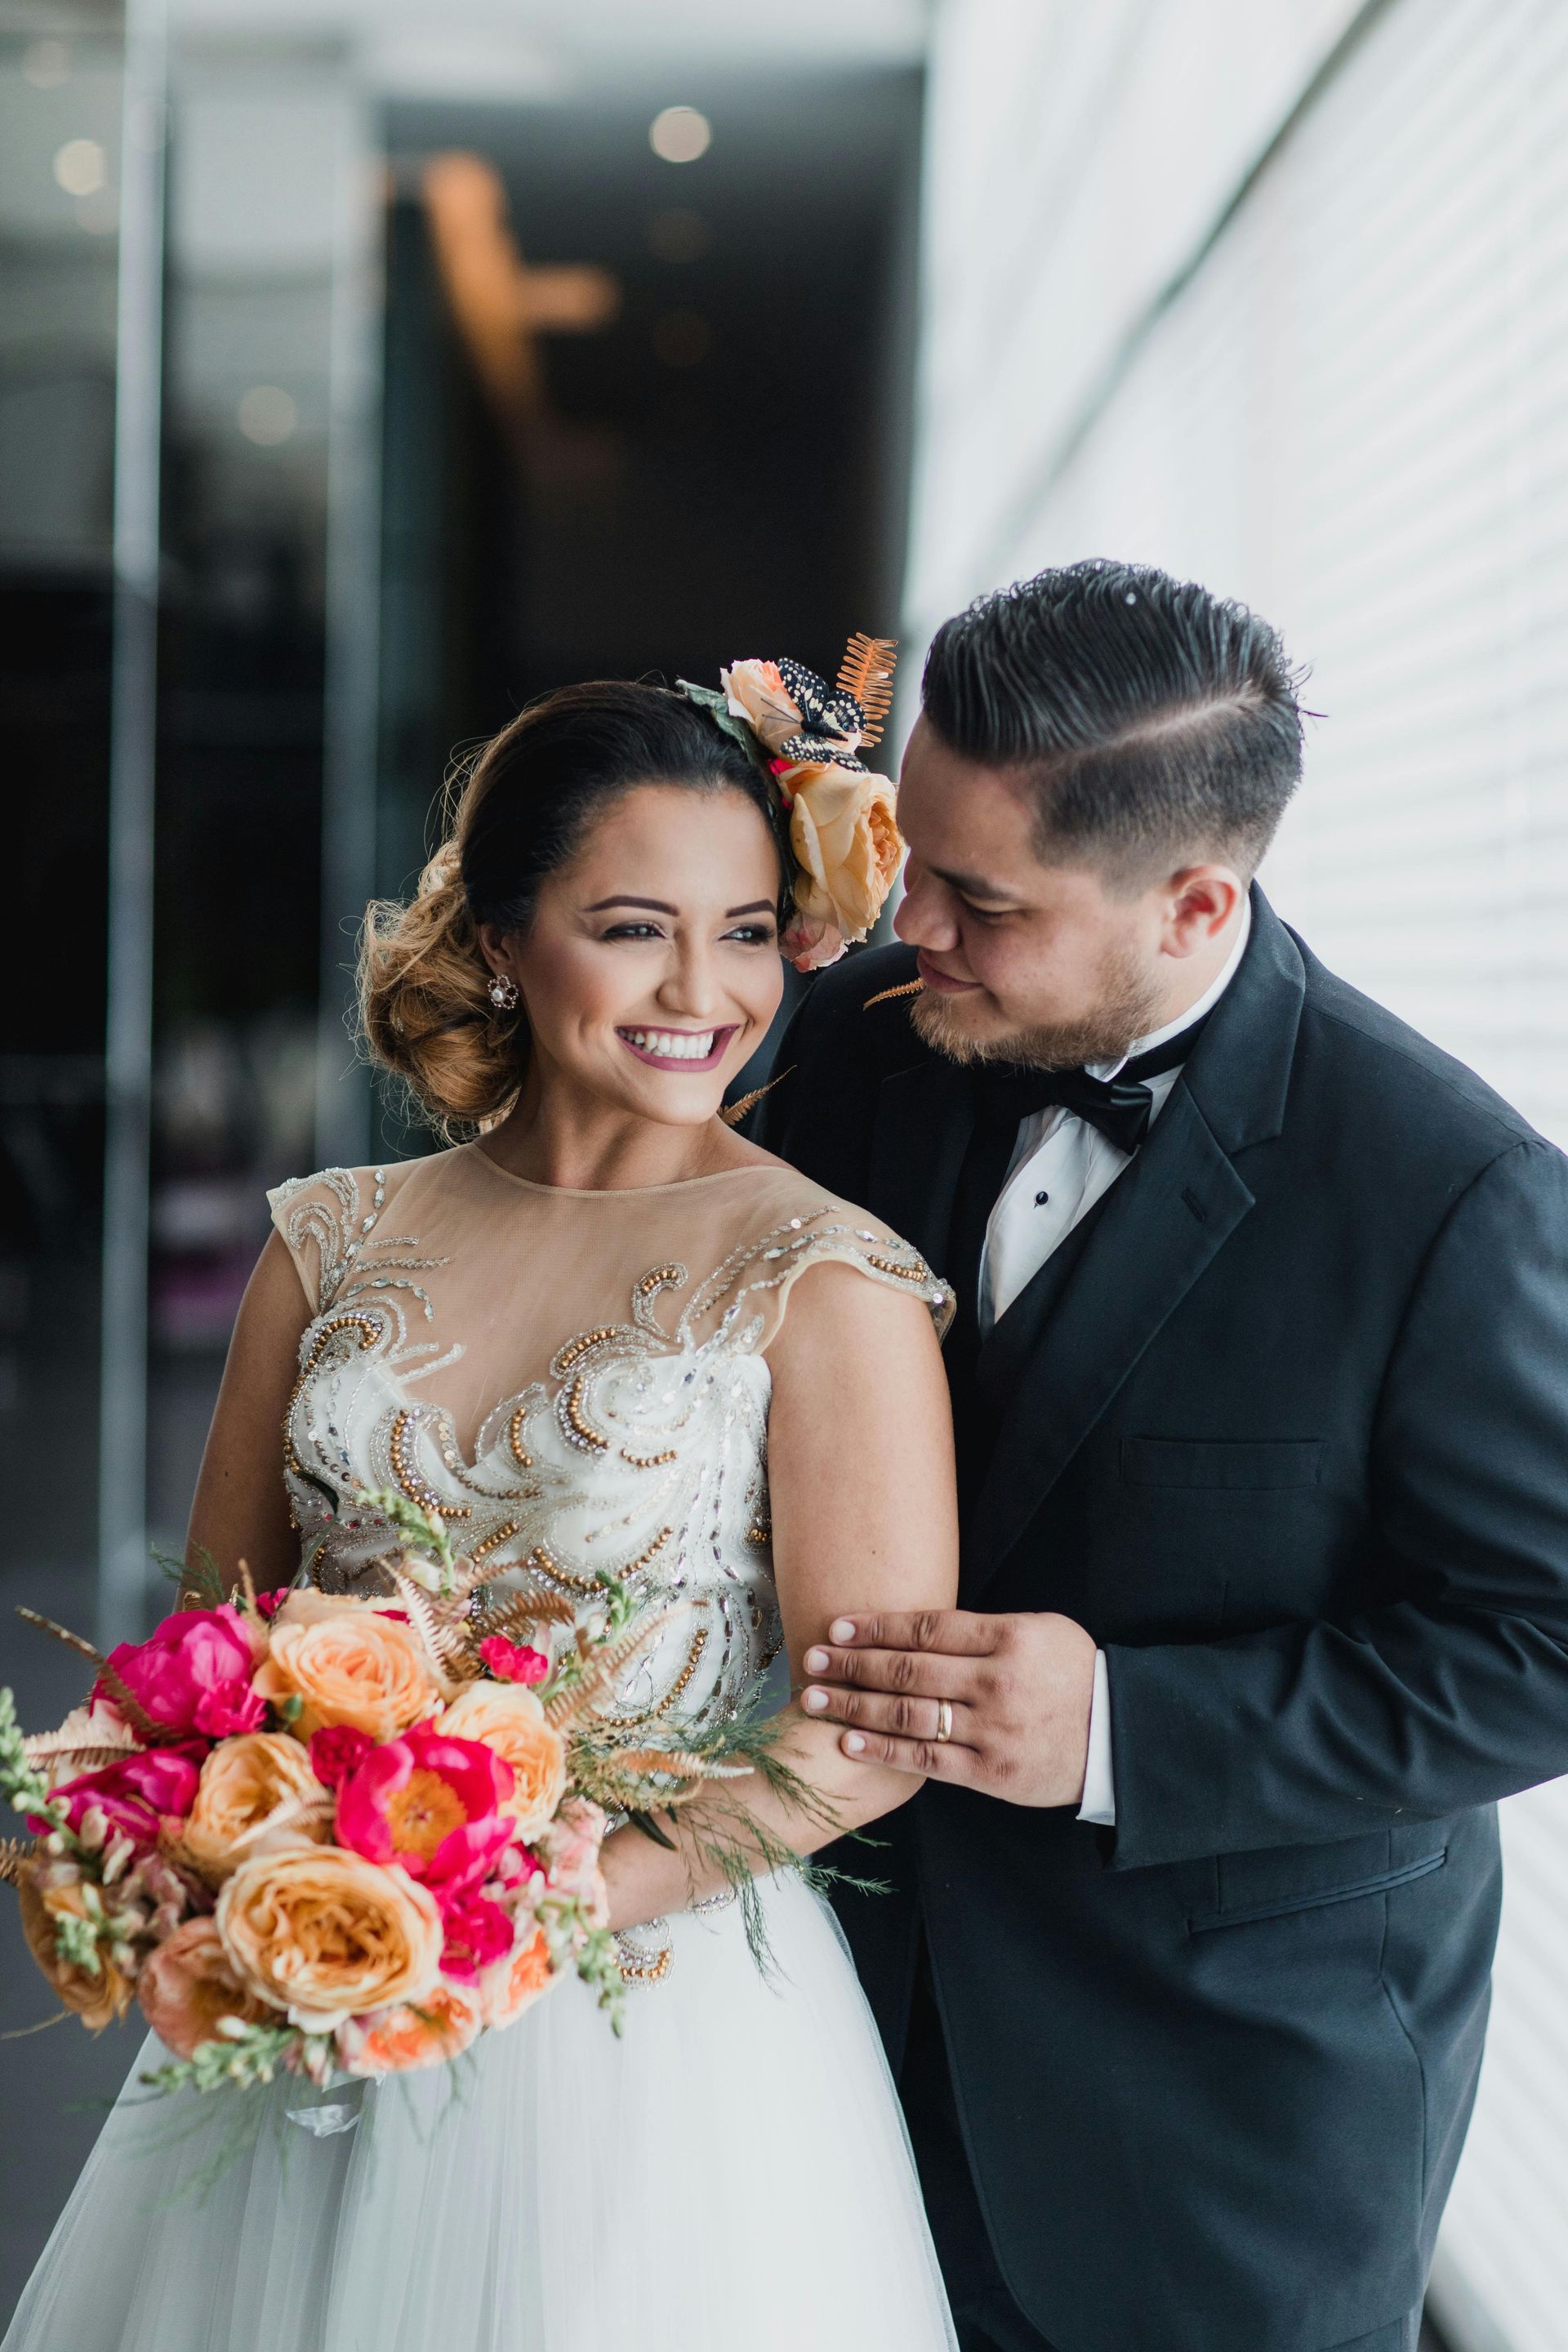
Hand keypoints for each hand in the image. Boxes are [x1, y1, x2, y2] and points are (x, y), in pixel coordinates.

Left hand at [800, 1608, 1097, 1806]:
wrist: (1118, 1735)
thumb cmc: (1074, 1675)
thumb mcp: (1040, 1631)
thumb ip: (983, 1630)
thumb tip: (914, 1627)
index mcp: (1009, 1638)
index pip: (927, 1627)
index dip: (876, 1627)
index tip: (839, 1626)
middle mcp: (996, 1682)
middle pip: (907, 1670)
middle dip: (852, 1664)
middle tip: (813, 1659)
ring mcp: (992, 1730)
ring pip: (908, 1715)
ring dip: (854, 1705)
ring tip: (814, 1698)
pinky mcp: (990, 1773)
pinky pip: (926, 1760)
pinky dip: (883, 1750)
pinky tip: (850, 1740)